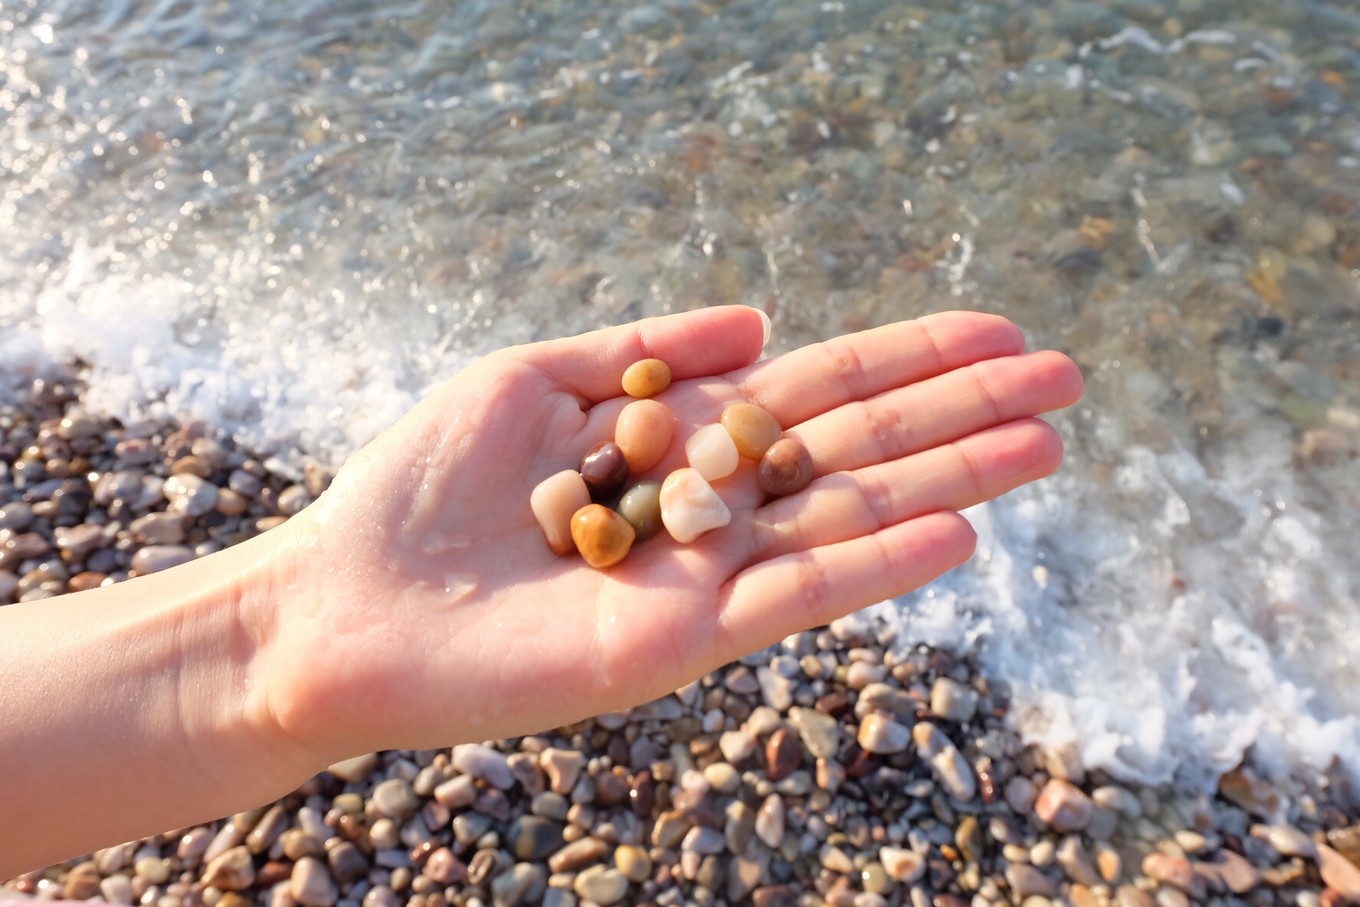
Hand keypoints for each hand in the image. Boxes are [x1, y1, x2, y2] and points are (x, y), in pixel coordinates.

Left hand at [261, 306, 1082, 764]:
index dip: (904, 359)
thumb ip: (647, 351)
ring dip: (952, 482)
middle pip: (856, 451)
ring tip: (1045, 444)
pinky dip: (875, 566)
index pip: (815, 392)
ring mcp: (706, 577)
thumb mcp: (534, 379)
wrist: (346, 603)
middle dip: (959, 411)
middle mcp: (710, 510)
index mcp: (680, 443)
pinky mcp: (683, 638)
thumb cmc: (423, 489)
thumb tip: (761, 319)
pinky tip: (957, 533)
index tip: (991, 329)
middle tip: (1062, 378)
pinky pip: (795, 594)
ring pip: (849, 519)